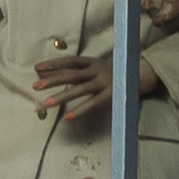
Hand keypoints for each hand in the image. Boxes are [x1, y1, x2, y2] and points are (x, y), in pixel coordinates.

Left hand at [27, 47, 152, 131]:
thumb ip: (80, 72)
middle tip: (35, 86)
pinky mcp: (111, 95)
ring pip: (79, 89)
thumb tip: (57, 75)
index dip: (53, 64)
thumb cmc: (115, 73)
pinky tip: (68, 117)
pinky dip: (80, 110)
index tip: (36, 68)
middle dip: (52, 80)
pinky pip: (93, 103)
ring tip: (46, 104)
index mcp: (92, 62)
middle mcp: (97, 70)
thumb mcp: (97, 68)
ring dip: (61, 96)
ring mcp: (105, 82)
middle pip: (70, 74)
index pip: (69, 61)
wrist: (142, 75)